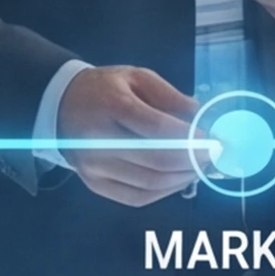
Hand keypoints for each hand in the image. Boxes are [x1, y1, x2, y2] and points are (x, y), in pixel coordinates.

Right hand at [53, 61, 202, 205]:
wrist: (61, 106)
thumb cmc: (105, 89)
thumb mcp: (137, 77)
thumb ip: (171, 97)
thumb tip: (201, 118)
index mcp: (113, 107)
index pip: (159, 130)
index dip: (191, 139)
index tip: (213, 140)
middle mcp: (100, 141)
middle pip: (157, 162)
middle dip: (192, 162)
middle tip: (212, 157)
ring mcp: (95, 167)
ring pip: (150, 184)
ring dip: (182, 179)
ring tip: (199, 168)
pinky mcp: (95, 185)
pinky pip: (137, 197)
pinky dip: (164, 192)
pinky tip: (178, 179)